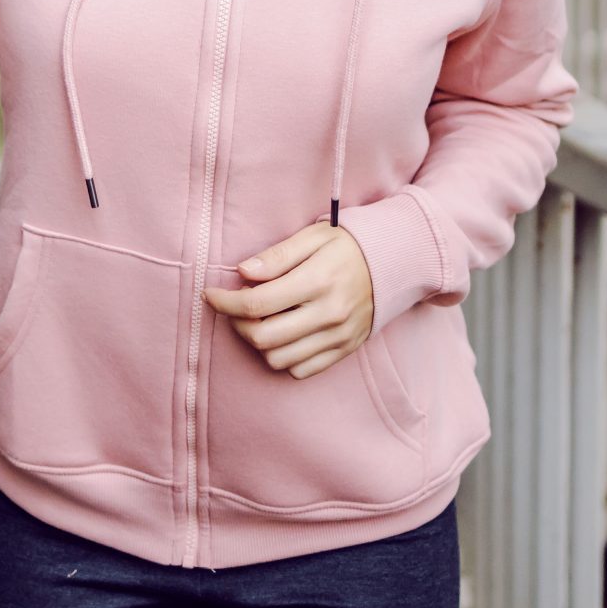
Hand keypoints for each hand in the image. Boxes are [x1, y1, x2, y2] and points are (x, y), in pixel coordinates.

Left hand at [201, 223, 374, 379]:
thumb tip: (242, 272)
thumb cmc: (347, 246)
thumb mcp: (313, 237)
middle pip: (263, 337)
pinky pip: (301, 370)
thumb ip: (277, 255)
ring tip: (260, 318)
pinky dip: (283, 356)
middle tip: (236, 306)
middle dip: (238, 324)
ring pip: (278, 359)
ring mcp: (338, 336)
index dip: (225, 302)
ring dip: (259, 342)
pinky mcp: (344, 350)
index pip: (257, 302)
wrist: (395, 263)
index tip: (211, 294)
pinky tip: (283, 333)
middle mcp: (329, 313)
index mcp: (318, 281)